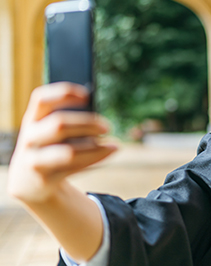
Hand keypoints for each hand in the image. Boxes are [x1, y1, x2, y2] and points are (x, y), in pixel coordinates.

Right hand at [7, 82, 116, 203]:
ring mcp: (34, 160)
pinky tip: (110, 152)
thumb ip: (70, 123)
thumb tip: (100, 122)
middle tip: (108, 127)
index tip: (88, 95)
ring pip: (68, 152)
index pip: (42, 99)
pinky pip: (74, 168)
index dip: (63, 94)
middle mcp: (29, 138)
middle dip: (87, 123)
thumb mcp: (51, 132)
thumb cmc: (49, 147)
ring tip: (115, 145)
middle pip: (59, 124)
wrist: (28, 183)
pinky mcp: (44, 179)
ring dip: (95, 148)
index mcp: (32, 119)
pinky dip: (95, 159)